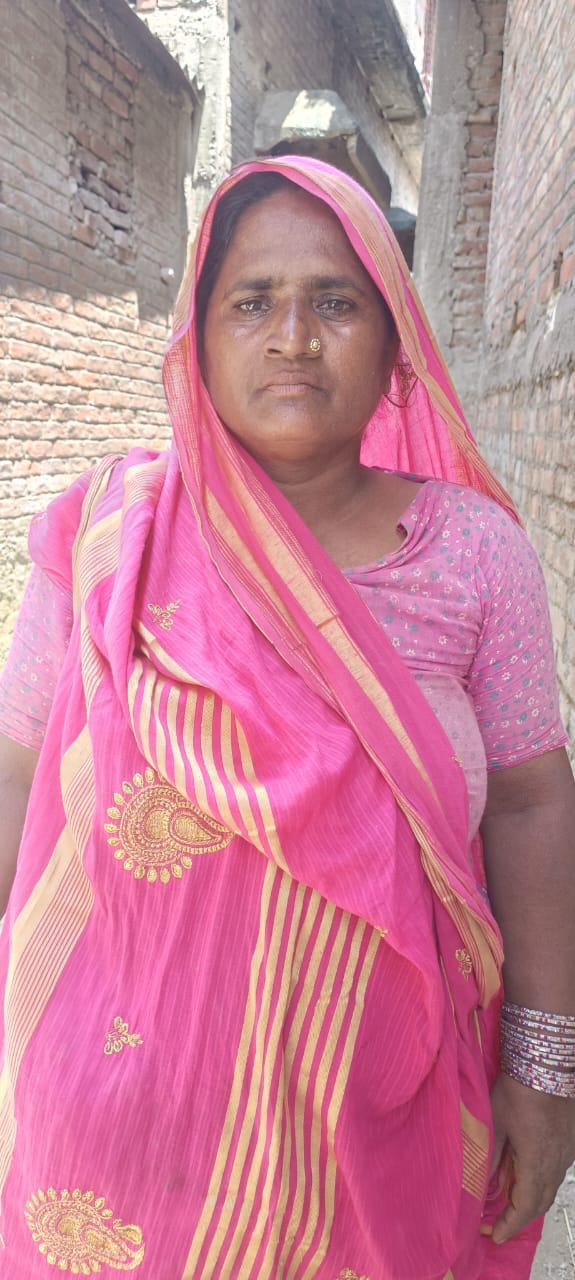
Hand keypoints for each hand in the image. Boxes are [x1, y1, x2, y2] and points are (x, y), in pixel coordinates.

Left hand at [490, 1071, 574, 1243]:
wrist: (549, 1062)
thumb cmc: (521, 1088)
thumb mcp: (496, 1121)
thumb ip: (489, 1155)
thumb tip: (479, 1181)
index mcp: (537, 1162)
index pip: (525, 1206)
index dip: (510, 1225)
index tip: (496, 1236)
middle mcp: (557, 1162)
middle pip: (540, 1202)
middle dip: (520, 1216)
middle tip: (500, 1223)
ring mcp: (567, 1152)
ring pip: (551, 1187)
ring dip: (532, 1199)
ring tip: (510, 1201)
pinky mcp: (571, 1141)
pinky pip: (557, 1171)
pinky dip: (542, 1181)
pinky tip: (528, 1174)